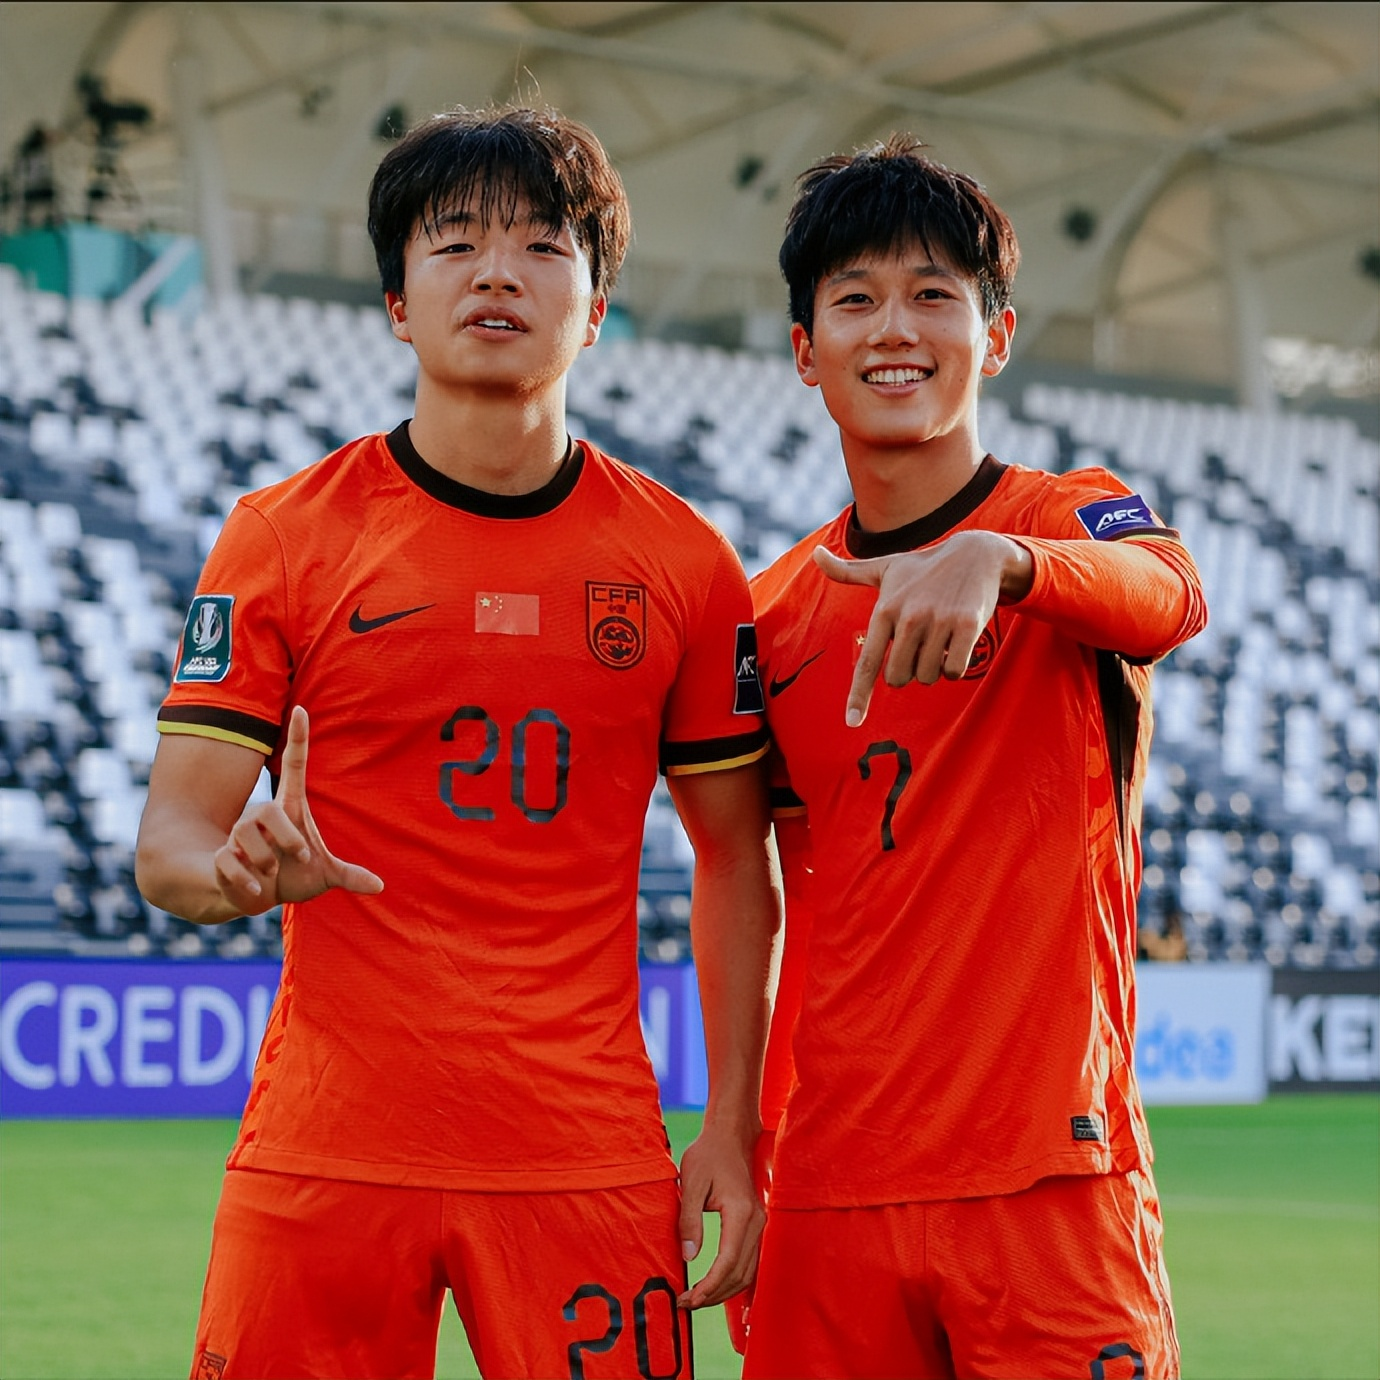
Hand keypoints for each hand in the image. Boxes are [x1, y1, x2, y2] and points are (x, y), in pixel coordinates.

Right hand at [211, 706, 383, 913]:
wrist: (260, 897)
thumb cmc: (294, 877)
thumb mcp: (324, 876)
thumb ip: (350, 876)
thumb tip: (380, 886)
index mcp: (290, 810)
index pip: (293, 765)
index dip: (297, 738)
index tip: (301, 709)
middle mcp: (262, 817)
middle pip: (268, 811)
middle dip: (287, 837)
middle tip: (301, 858)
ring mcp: (238, 836)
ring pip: (244, 836)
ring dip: (266, 861)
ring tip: (273, 875)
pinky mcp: (222, 857)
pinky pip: (227, 861)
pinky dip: (245, 881)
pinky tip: (258, 893)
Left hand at [676, 1122, 765, 1309]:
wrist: (730, 1136)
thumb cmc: (708, 1155)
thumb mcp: (692, 1182)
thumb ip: (689, 1220)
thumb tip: (689, 1257)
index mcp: (741, 1213)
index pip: (728, 1262)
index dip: (709, 1287)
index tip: (688, 1299)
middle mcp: (757, 1223)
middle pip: (741, 1274)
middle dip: (714, 1295)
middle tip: (686, 1304)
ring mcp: (760, 1225)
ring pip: (749, 1272)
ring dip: (725, 1291)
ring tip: (698, 1299)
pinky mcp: (757, 1226)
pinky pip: (751, 1262)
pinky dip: (736, 1280)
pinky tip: (719, 1289)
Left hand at [814, 532, 1030, 725]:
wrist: (975, 554)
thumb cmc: (923, 568)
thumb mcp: (884, 568)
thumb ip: (848, 571)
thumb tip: (816, 555)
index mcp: (885, 610)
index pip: (868, 663)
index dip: (859, 695)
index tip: (852, 722)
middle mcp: (909, 617)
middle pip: (899, 678)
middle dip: (908, 671)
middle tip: (919, 645)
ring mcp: (939, 621)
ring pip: (928, 676)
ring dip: (933, 667)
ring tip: (940, 637)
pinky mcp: (967, 625)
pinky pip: (954, 670)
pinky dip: (955, 666)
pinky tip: (958, 643)